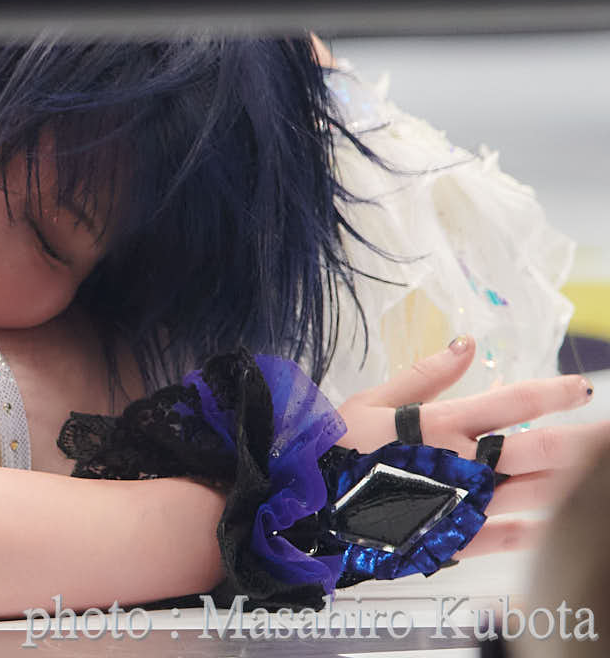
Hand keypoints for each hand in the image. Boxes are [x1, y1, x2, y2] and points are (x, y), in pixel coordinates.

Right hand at [340, 336, 603, 555]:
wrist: (303, 505)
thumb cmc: (330, 449)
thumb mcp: (370, 401)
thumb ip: (423, 375)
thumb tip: (465, 345)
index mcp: (440, 425)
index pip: (512, 404)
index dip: (553, 393)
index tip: (582, 388)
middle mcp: (460, 464)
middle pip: (538, 452)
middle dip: (582, 442)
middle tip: (609, 435)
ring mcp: (460, 504)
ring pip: (532, 494)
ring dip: (570, 483)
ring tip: (596, 475)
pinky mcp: (450, 538)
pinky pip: (506, 536)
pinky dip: (537, 530)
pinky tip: (558, 522)